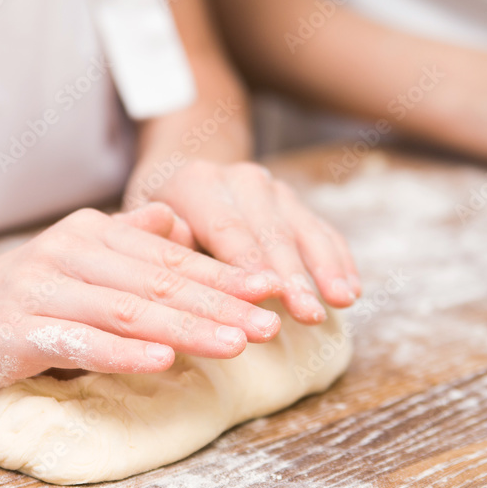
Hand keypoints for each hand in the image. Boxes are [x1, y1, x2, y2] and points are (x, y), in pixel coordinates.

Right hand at [0, 206, 283, 398]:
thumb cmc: (10, 301)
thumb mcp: (70, 264)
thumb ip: (123, 245)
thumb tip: (176, 225)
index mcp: (89, 235)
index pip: (169, 257)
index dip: (224, 273)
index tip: (273, 289)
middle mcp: (68, 252)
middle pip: (158, 280)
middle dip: (221, 302)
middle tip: (273, 321)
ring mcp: (41, 288)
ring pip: (128, 308)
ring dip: (188, 327)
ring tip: (238, 343)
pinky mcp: (17, 328)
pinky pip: (79, 340)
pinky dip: (123, 351)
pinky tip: (163, 361)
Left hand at [126, 160, 360, 323]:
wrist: (180, 175)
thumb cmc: (154, 220)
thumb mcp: (136, 225)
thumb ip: (145, 234)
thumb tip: (165, 235)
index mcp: (196, 183)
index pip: (226, 226)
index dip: (249, 263)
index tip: (269, 295)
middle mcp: (239, 180)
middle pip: (270, 231)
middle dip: (292, 275)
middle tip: (307, 312)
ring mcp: (272, 189)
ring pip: (302, 230)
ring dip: (323, 268)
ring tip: (340, 301)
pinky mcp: (293, 204)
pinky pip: (322, 231)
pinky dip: (338, 260)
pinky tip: (350, 290)